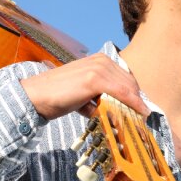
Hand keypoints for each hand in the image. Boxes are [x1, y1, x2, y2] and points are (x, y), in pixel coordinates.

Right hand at [20, 54, 150, 121]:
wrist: (36, 96)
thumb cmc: (59, 97)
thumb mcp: (86, 94)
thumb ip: (102, 97)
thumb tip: (120, 112)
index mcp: (100, 60)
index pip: (126, 78)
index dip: (136, 96)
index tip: (143, 110)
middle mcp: (102, 60)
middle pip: (130, 83)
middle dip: (137, 101)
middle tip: (144, 118)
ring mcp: (98, 68)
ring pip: (128, 88)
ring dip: (136, 105)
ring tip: (140, 120)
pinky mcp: (94, 79)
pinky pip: (122, 92)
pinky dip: (133, 104)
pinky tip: (141, 113)